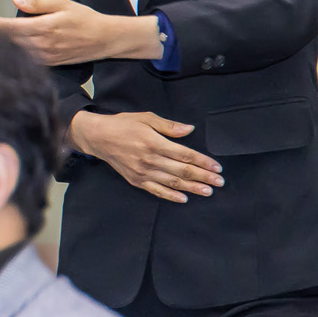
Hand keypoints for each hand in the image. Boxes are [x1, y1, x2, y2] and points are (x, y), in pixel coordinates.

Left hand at [0, 0, 162, 66]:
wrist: (106, 39)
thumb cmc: (85, 18)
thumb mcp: (62, 4)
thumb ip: (37, 4)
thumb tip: (15, 0)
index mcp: (44, 27)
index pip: (11, 27)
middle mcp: (43, 44)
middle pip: (9, 41)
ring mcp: (46, 57)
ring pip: (16, 52)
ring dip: (0, 47)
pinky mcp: (49, 63)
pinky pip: (26, 60)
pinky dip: (13, 55)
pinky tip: (3, 51)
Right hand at [72, 110, 224, 203]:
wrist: (97, 137)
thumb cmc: (122, 125)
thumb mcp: (146, 118)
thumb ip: (168, 126)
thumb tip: (189, 130)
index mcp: (154, 143)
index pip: (184, 155)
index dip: (203, 162)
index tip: (216, 167)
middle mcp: (149, 160)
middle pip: (182, 170)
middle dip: (203, 177)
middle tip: (219, 182)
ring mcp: (142, 172)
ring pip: (172, 182)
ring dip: (192, 188)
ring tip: (208, 191)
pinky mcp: (135, 180)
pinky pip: (156, 190)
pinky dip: (170, 196)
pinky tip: (184, 198)